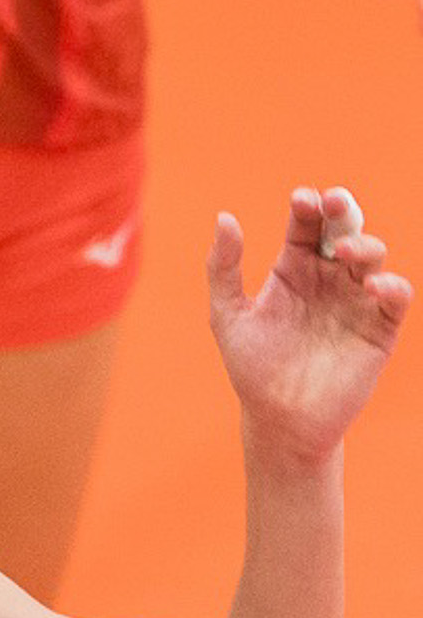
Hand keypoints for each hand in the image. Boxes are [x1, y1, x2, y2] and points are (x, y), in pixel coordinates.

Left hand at [207, 188, 410, 465]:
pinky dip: (391, 287)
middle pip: (342, 231)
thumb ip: (223, 268)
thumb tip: (225, 216)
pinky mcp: (379, 328)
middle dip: (342, 211)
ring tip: (343, 251)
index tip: (301, 199)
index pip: (305, 226)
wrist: (279, 418)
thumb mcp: (228, 315)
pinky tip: (375, 286)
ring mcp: (356, 300)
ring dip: (363, 245)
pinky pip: (394, 298)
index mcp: (294, 269)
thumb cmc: (252, 366)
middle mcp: (328, 278)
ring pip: (371, 257)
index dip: (307, 207)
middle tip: (334, 201)